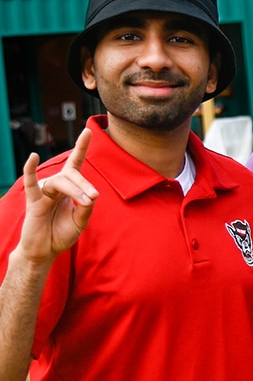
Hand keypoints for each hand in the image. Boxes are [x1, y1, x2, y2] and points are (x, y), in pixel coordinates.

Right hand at [16, 128, 96, 266]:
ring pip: (60, 182)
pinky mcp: (33, 201)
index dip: (81, 147)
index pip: (76, 164)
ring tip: (86, 200)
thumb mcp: (81, 221)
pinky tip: (32, 157)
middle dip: (84, 184)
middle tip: (93, 197)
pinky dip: (30, 169)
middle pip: (72, 175)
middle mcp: (56, 186)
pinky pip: (31, 183)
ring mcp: (44, 192)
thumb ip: (86, 207)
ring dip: (75, 190)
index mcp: (69, 188)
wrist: (45, 250)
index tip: (88, 130)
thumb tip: (91, 195)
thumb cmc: (62, 233)